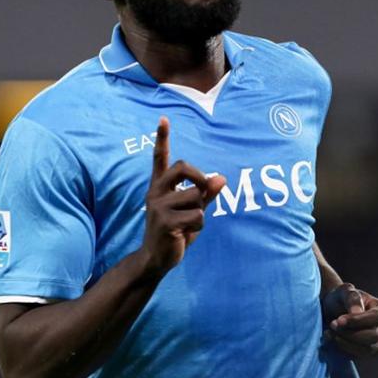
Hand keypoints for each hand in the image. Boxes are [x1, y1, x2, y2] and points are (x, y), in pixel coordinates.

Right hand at [139, 117, 224, 276]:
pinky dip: (199, 225)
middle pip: (182, 167)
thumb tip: (222, 178)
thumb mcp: (192, 210)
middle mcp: (155, 192)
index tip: (164, 118)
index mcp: (159, 187)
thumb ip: (206, 194)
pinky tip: (186, 233)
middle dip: (199, 176)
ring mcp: (158, 207)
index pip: (160, 158)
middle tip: (204, 190)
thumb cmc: (175, 231)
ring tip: (188, 223)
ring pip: (196, 197)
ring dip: (200, 211)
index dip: (162, 138)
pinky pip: (197, 215)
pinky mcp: (165, 222)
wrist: (156, 259)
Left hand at [322, 283, 377, 357]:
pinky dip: (344, 349)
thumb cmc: (340, 298)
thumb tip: (358, 312)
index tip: (339, 320)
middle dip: (350, 333)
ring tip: (330, 332)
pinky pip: (359, 356)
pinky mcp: (369, 351)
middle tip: (332, 326)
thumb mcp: (344, 291)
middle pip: (374, 336)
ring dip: (346, 343)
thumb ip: (352, 298)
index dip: (357, 321)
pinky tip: (332, 339)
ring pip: (367, 349)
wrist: (332, 309)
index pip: (376, 317)